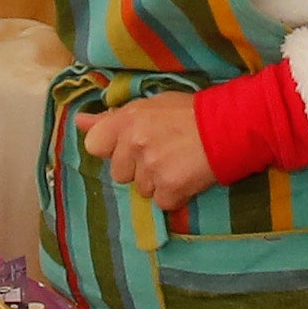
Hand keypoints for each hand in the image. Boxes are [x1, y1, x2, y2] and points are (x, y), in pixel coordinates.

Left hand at [80, 91, 215, 208]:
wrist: (228, 127)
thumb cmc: (189, 112)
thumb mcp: (148, 106)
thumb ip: (111, 118)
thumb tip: (79, 122)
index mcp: (126, 120)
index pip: (95, 145)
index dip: (112, 149)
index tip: (130, 146)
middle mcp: (133, 143)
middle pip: (120, 173)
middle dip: (138, 168)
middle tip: (163, 153)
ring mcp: (150, 168)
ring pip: (142, 189)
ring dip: (158, 182)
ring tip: (179, 163)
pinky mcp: (169, 187)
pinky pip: (162, 202)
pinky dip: (175, 195)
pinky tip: (188, 177)